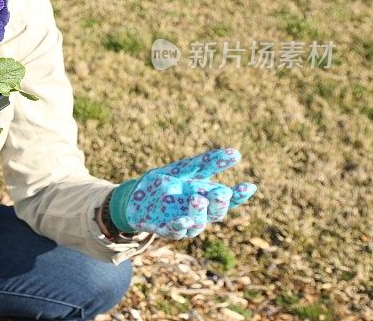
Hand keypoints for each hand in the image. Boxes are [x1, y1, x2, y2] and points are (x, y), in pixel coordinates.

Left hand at [108, 148, 256, 239]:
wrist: (135, 196)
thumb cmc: (165, 182)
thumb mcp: (185, 169)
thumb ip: (207, 163)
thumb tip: (236, 153)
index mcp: (207, 197)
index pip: (229, 199)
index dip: (239, 195)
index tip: (248, 186)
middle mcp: (199, 213)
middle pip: (217, 213)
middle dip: (220, 204)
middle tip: (222, 193)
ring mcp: (184, 223)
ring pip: (198, 224)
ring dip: (199, 212)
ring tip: (198, 198)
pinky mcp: (166, 229)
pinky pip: (176, 231)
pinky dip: (180, 226)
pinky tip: (183, 220)